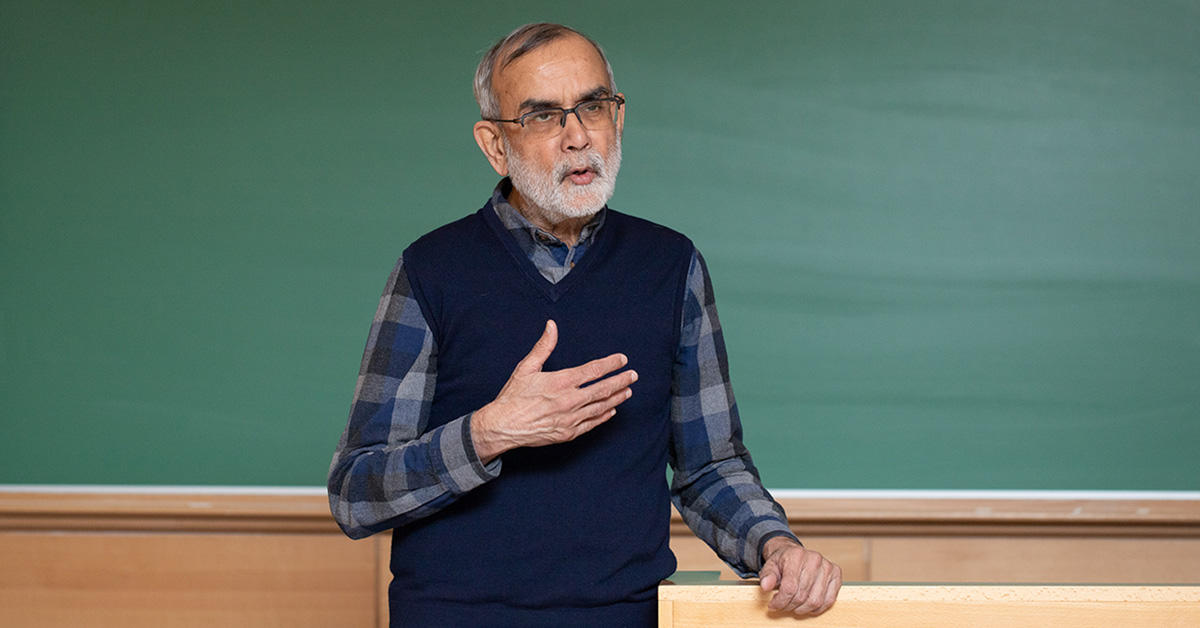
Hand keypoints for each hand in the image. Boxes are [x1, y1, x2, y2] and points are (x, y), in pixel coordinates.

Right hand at [471, 320, 636, 462]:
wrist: (502, 426)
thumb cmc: (513, 396)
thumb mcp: (526, 367)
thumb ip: (543, 346)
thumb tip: (552, 326)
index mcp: (561, 381)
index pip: (594, 370)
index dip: (611, 364)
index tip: (622, 359)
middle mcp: (570, 401)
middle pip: (603, 389)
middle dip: (620, 381)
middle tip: (633, 375)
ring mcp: (570, 419)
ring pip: (600, 407)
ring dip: (616, 398)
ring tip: (627, 391)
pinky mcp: (567, 433)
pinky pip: (591, 424)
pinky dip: (603, 417)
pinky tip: (611, 411)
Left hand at [758, 537, 841, 615]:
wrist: (794, 553)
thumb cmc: (783, 561)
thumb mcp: (770, 566)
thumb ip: (767, 576)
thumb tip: (766, 586)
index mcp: (796, 555)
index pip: (789, 587)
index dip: (780, 601)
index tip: (773, 605)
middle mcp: (814, 559)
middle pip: (802, 595)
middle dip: (789, 606)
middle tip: (782, 606)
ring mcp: (827, 566)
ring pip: (815, 601)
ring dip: (802, 609)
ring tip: (793, 606)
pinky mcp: (836, 574)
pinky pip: (829, 600)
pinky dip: (817, 608)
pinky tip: (806, 606)